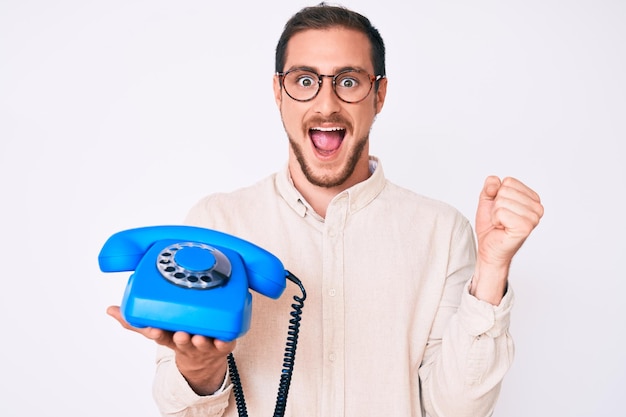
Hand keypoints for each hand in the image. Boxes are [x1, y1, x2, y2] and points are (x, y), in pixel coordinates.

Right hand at [107, 306, 234, 394]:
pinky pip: (224, 344)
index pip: (160, 336)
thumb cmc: (178, 339)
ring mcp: (204, 344)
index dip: (156, 333)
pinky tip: (222, 337)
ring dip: (200, 340)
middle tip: (180, 333)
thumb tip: (110, 310)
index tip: (154, 330)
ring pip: (202, 343)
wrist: (202, 362)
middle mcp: (187, 341)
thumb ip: (136, 321)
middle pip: (182, 341)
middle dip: (181, 338)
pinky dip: (223, 342)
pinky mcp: (221, 344)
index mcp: (170, 337)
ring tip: (198, 335)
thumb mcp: (157, 331)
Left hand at [471, 176, 543, 303]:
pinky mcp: (525, 227)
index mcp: (532, 198)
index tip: (501, 209)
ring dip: (496, 214)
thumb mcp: (488, 200)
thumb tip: (496, 183)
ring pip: (502, 201)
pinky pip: (501, 212)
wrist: (489, 248)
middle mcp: (537, 207)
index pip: (509, 181)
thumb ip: (491, 186)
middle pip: (505, 190)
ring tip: (502, 224)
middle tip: (501, 219)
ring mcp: (533, 218)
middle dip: (496, 205)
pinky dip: (496, 220)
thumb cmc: (492, 226)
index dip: (498, 195)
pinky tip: (502, 229)